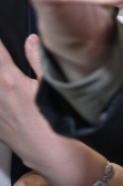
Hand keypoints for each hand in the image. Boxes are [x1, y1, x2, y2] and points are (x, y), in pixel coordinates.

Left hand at [0, 35, 52, 156]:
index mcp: (9, 80)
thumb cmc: (54, 121)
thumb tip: (32, 40)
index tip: (0, 33)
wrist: (49, 152)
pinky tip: (6, 101)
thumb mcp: (51, 86)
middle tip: (7, 70)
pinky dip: (0, 101)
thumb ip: (39, 60)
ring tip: (7, 84)